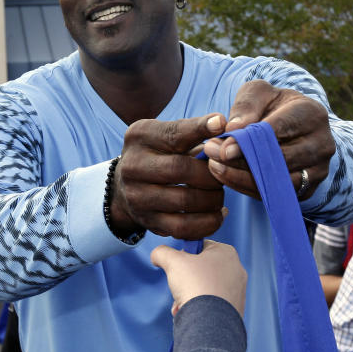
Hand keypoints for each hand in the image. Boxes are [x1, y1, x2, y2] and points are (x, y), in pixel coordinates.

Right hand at [109, 113, 226, 239]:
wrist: (126, 187)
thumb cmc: (161, 155)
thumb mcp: (169, 136)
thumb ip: (195, 132)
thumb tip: (226, 128)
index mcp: (139, 137)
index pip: (173, 133)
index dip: (200, 128)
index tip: (222, 124)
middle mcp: (132, 166)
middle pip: (181, 169)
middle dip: (211, 174)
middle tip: (223, 175)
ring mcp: (137, 196)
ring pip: (186, 201)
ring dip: (213, 199)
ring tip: (219, 194)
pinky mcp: (147, 221)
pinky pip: (183, 227)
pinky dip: (207, 223)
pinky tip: (217, 214)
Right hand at [151, 240, 246, 317]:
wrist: (209, 321)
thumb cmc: (196, 286)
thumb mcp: (172, 260)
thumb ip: (162, 252)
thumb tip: (157, 255)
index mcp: (227, 252)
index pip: (200, 246)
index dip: (184, 255)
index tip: (178, 265)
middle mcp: (237, 270)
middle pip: (201, 269)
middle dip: (185, 280)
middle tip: (178, 285)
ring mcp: (237, 291)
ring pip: (205, 288)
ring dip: (188, 294)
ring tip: (182, 303)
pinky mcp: (235, 309)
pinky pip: (212, 304)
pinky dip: (198, 307)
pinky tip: (189, 312)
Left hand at [203, 80, 334, 199]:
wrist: (292, 127)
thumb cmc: (272, 106)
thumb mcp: (258, 93)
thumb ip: (246, 105)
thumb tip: (234, 129)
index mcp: (313, 114)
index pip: (280, 129)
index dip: (250, 140)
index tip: (222, 148)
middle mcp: (322, 144)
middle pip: (280, 158)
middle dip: (241, 159)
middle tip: (210, 155)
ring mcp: (317, 170)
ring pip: (278, 181)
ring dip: (242, 177)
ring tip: (215, 167)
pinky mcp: (307, 189)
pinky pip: (276, 194)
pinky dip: (248, 187)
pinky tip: (226, 177)